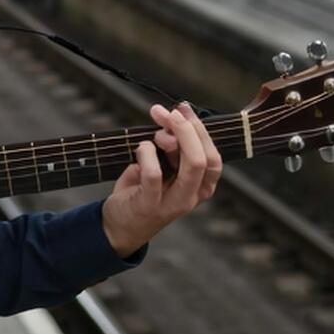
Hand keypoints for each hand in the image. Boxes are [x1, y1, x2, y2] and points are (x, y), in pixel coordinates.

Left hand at [101, 102, 222, 257]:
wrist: (120, 224)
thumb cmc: (142, 190)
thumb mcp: (161, 166)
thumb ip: (169, 145)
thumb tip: (171, 115)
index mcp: (200, 185)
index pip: (213, 156)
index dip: (200, 129)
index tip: (182, 108)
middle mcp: (193, 195)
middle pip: (205, 158)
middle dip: (189, 130)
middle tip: (170, 113)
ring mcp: (175, 203)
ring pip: (191, 166)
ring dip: (173, 139)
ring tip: (154, 134)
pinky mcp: (151, 205)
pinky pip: (155, 174)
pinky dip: (148, 154)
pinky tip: (141, 148)